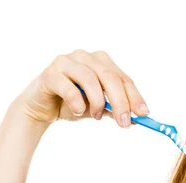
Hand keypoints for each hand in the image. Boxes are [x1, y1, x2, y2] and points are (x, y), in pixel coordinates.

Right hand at [14, 49, 148, 127]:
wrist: (41, 109)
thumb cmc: (71, 104)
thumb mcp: (97, 108)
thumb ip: (114, 109)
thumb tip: (137, 118)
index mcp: (100, 62)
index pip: (123, 78)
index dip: (135, 96)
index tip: (144, 114)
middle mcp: (84, 56)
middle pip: (109, 77)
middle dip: (120, 102)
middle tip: (125, 123)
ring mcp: (66, 61)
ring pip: (90, 79)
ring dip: (97, 102)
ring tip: (96, 116)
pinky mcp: (50, 73)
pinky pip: (69, 87)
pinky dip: (77, 103)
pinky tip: (78, 112)